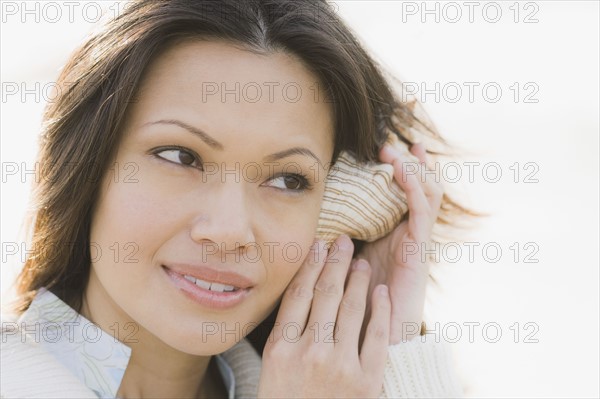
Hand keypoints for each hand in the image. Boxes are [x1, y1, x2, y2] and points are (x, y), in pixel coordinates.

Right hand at [258, 235, 390, 397]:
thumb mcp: (271, 369)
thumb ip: (284, 333)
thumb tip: (299, 293)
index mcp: (280, 349)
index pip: (298, 295)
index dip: (310, 266)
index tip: (317, 245)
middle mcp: (309, 352)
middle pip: (325, 295)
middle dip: (335, 263)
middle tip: (343, 241)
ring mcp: (340, 366)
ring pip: (351, 309)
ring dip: (358, 280)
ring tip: (361, 262)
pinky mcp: (366, 381)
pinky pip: (377, 336)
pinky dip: (381, 311)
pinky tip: (382, 293)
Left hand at [357, 142, 443, 343]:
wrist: (373, 340)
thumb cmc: (355, 304)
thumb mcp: (345, 264)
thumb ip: (340, 243)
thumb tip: (318, 223)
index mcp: (395, 236)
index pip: (406, 194)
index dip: (402, 170)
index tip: (386, 147)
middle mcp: (410, 236)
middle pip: (422, 188)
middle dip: (411, 162)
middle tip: (394, 141)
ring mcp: (418, 242)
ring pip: (427, 194)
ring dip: (412, 168)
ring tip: (394, 150)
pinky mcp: (419, 251)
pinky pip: (422, 213)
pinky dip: (414, 187)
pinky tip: (401, 170)